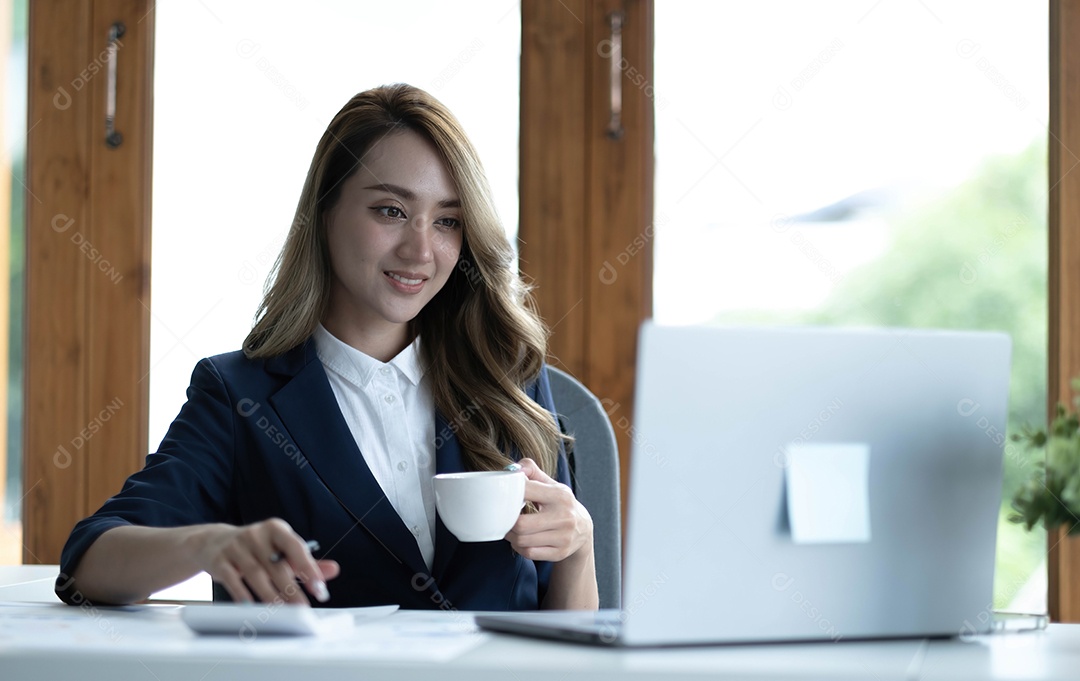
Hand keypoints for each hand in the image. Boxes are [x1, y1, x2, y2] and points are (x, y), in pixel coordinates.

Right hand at [193, 518, 339, 604]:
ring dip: (270, 595)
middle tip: (303, 608)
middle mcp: (256, 534)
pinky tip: (252, 607)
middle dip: (291, 588)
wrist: (214, 542)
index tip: (320, 588)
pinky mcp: (219, 560)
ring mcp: (235, 546)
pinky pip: (232, 579)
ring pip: (255, 574)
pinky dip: (243, 594)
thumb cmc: (256, 549)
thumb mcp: (281, 550)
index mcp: (276, 529)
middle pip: (276, 565)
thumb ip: (306, 562)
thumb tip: (334, 570)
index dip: (309, 568)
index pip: (295, 547)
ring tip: (282, 612)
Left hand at [505, 458, 593, 562]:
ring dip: (511, 536)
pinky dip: (519, 547)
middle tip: (503, 519)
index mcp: (559, 495)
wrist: (583, 529)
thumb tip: (514, 470)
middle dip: (507, 523)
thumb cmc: (560, 504)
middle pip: (521, 524)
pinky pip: (529, 553)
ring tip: (510, 530)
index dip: (510, 494)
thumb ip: (532, 471)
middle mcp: (564, 517)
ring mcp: (563, 537)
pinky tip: (520, 541)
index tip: (505, 498)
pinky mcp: (559, 553)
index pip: (526, 491)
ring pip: (522, 541)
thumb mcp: (551, 484)